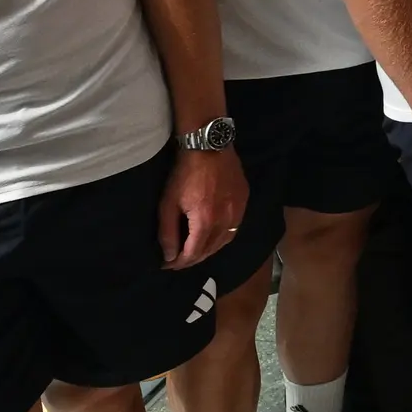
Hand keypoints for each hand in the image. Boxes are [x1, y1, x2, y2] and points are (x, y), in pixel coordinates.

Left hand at [158, 147, 247, 267]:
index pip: (193, 254)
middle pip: (210, 251)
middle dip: (192, 259)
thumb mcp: (168, 203)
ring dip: (208, 250)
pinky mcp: (244, 202)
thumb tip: (169, 256)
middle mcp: (226, 221)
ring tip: (195, 251)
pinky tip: (213, 234)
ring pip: (224, 242)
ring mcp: (238, 212)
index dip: (179, 263)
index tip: (167, 265)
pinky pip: (234, 228)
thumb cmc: (185, 173)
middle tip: (178, 260)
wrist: (209, 146)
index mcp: (206, 222)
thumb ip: (168, 233)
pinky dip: (222, 237)